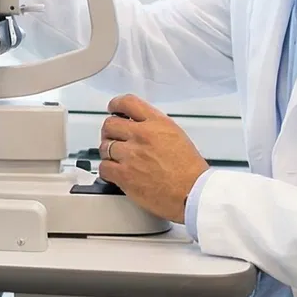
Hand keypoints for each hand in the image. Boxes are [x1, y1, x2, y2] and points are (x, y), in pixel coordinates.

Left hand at [99, 94, 209, 222]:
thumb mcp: (176, 136)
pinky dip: (107, 170)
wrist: (192, 193)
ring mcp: (131, 155)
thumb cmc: (189, 170)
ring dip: (108, 152)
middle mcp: (142, 135)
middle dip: (110, 132)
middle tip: (113, 138)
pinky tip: (114, 173)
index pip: (128, 102)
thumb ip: (155, 128)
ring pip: (104, 146)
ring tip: (116, 159)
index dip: (116, 105)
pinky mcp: (124, 175)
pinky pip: (104, 167)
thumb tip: (139, 126)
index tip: (113, 109)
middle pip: (110, 124)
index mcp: (157, 123)